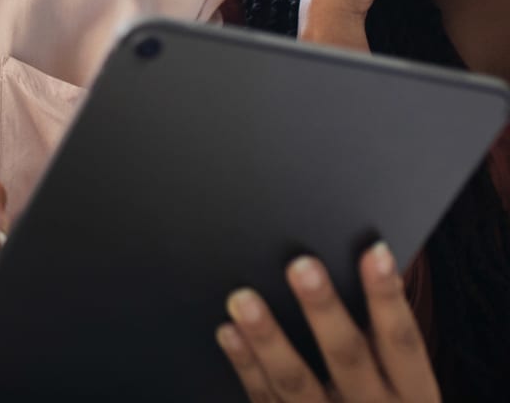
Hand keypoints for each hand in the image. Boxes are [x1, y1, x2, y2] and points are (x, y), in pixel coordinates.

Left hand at [217, 244, 437, 402]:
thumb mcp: (405, 384)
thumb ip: (387, 337)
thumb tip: (371, 262)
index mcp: (412, 394)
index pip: (402, 341)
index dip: (388, 297)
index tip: (374, 252)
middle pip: (348, 356)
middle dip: (323, 310)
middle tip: (301, 266)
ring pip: (297, 381)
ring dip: (268, 337)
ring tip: (244, 298)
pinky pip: (265, 398)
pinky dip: (245, 364)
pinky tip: (229, 332)